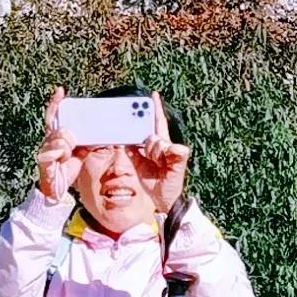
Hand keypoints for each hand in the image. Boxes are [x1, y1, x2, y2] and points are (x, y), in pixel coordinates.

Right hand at [33, 92, 80, 202]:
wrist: (58, 191)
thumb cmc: (68, 170)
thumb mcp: (81, 153)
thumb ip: (86, 141)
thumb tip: (98, 133)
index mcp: (58, 137)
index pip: (55, 116)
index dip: (56, 104)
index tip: (61, 92)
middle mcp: (49, 141)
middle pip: (58, 127)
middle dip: (67, 134)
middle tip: (73, 144)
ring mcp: (45, 150)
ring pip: (58, 138)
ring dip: (66, 146)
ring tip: (68, 155)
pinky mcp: (44, 161)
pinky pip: (53, 151)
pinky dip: (60, 152)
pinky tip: (62, 156)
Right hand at [132, 95, 189, 220]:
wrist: (162, 201)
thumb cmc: (173, 185)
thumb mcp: (177, 171)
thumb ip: (177, 158)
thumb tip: (173, 146)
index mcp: (165, 145)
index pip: (160, 123)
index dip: (157, 109)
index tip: (153, 95)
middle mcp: (152, 146)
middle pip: (144, 127)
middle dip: (139, 119)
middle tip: (132, 111)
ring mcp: (142, 153)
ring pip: (134, 136)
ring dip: (130, 131)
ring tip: (123, 125)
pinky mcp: (133, 161)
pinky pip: (127, 148)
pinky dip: (122, 143)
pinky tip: (119, 140)